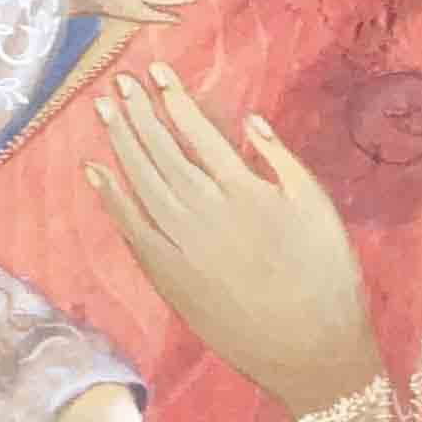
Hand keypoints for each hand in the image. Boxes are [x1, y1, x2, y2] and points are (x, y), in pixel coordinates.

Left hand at [85, 67, 380, 418]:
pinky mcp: (167, 275)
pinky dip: (111, 198)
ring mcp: (181, 244)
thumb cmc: (325, 273)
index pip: (198, 132)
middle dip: (138, 113)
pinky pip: (131, 228)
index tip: (156, 73)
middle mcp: (205, 211)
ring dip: (120, 144)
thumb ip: (281, 161)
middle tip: (118, 82)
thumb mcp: (317, 207)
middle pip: (161, 151)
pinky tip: (96, 172)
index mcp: (244, 189)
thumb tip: (249, 122)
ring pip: (140, 182)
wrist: (308, 348)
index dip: (174, 100)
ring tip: (104, 111)